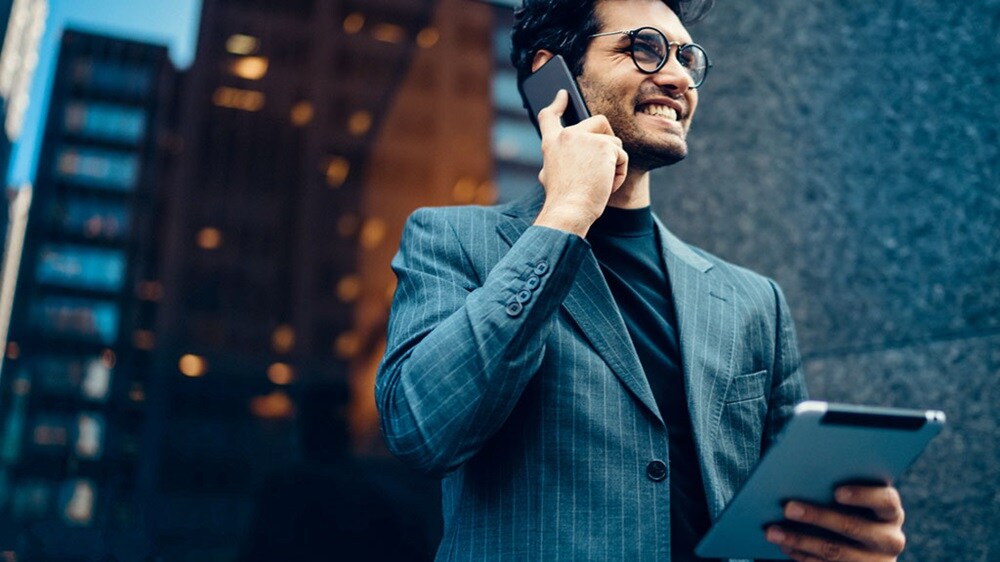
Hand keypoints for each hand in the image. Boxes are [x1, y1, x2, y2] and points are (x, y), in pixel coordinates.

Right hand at [533, 89, 628, 236]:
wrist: (570, 210)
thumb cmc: (562, 200)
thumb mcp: (551, 176)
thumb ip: (562, 158)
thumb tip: (574, 151)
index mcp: (551, 143)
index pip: (550, 117)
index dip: (558, 104)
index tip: (563, 95)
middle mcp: (567, 135)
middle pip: (599, 122)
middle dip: (608, 142)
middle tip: (603, 166)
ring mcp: (586, 137)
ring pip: (614, 142)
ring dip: (613, 163)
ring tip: (600, 182)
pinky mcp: (604, 146)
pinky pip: (622, 155)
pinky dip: (620, 172)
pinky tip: (607, 184)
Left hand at [765, 485, 905, 560]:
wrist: (866, 546)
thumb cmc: (853, 508)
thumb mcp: (855, 498)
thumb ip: (839, 486)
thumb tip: (802, 473)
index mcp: (891, 511)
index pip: (885, 501)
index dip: (862, 495)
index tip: (836, 492)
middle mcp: (890, 538)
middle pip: (853, 527)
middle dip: (817, 517)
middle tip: (788, 508)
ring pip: (835, 552)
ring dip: (800, 541)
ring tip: (773, 532)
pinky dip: (802, 556)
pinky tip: (784, 546)